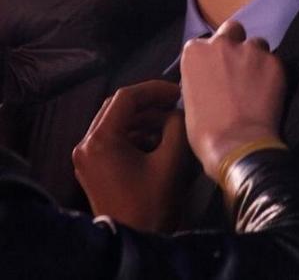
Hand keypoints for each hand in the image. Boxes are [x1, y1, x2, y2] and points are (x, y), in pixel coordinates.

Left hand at [72, 80, 192, 231]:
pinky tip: (157, 140)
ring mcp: (86, 158)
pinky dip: (134, 133)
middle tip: (174, 103)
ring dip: (142, 118)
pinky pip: (113, 139)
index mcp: (100, 140)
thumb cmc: (151, 205)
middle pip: (117, 106)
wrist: (134, 244)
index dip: (154, 89)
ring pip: (115, 122)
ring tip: (169, 122)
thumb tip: (177, 109)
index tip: (178, 92)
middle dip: (148, 102)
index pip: (126, 97)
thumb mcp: (170, 161)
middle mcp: (86, 145)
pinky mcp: (92, 169)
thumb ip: (176, 126)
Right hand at [180, 19, 286, 182]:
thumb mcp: (189, 99)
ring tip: (257, 81)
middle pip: (232, 30)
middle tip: (239, 66)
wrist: (237, 144)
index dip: (212, 58)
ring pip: (256, 44)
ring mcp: (250, 50)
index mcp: (194, 52)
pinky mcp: (274, 61)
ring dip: (256, 58)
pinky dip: (272, 73)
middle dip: (235, 43)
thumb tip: (209, 77)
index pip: (204, 44)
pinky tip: (270, 92)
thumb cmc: (206, 131)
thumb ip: (200, 77)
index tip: (216, 72)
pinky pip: (274, 61)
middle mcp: (221, 43)